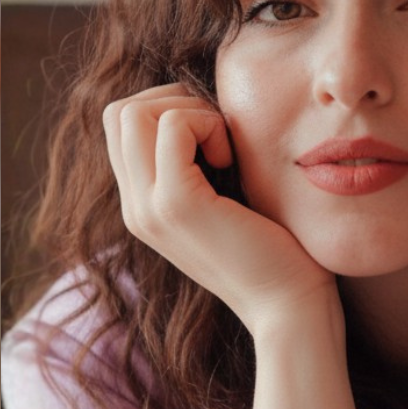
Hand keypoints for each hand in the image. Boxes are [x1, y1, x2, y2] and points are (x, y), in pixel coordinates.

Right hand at [103, 83, 335, 334]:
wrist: (288, 307)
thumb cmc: (275, 251)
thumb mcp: (224, 202)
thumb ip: (198, 167)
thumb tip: (202, 112)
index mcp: (143, 207)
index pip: (119, 127)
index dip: (166, 109)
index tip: (213, 137)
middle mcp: (136, 208)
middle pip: (118, 112)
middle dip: (173, 101)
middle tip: (219, 134)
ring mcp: (150, 207)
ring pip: (134, 113)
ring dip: (189, 112)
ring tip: (224, 149)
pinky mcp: (177, 204)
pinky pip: (173, 125)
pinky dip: (206, 124)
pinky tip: (230, 159)